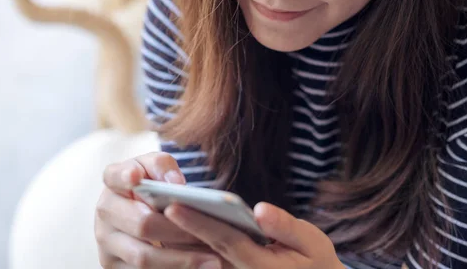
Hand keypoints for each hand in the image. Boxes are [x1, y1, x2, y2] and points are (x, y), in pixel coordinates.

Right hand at [95, 152, 224, 267]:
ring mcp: (106, 242)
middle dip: (177, 232)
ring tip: (211, 261)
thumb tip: (176, 184)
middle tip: (206, 237)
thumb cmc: (153, 185)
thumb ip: (163, 167)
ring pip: (143, 257)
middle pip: (141, 224)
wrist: (140, 211)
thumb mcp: (157, 169)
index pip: (114, 176)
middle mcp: (104, 211)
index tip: (137, 177)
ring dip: (180, 260)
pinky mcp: (114, 266)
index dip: (125, 176)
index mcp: (113, 182)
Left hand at [164, 201, 343, 268]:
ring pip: (197, 259)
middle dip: (176, 228)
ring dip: (174, 238)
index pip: (222, 239)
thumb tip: (259, 210)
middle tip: (150, 203)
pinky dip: (185, 249)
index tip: (173, 204)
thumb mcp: (313, 243)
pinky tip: (169, 230)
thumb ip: (286, 227)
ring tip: (152, 210)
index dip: (197, 221)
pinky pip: (204, 263)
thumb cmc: (316, 263)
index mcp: (260, 263)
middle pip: (203, 249)